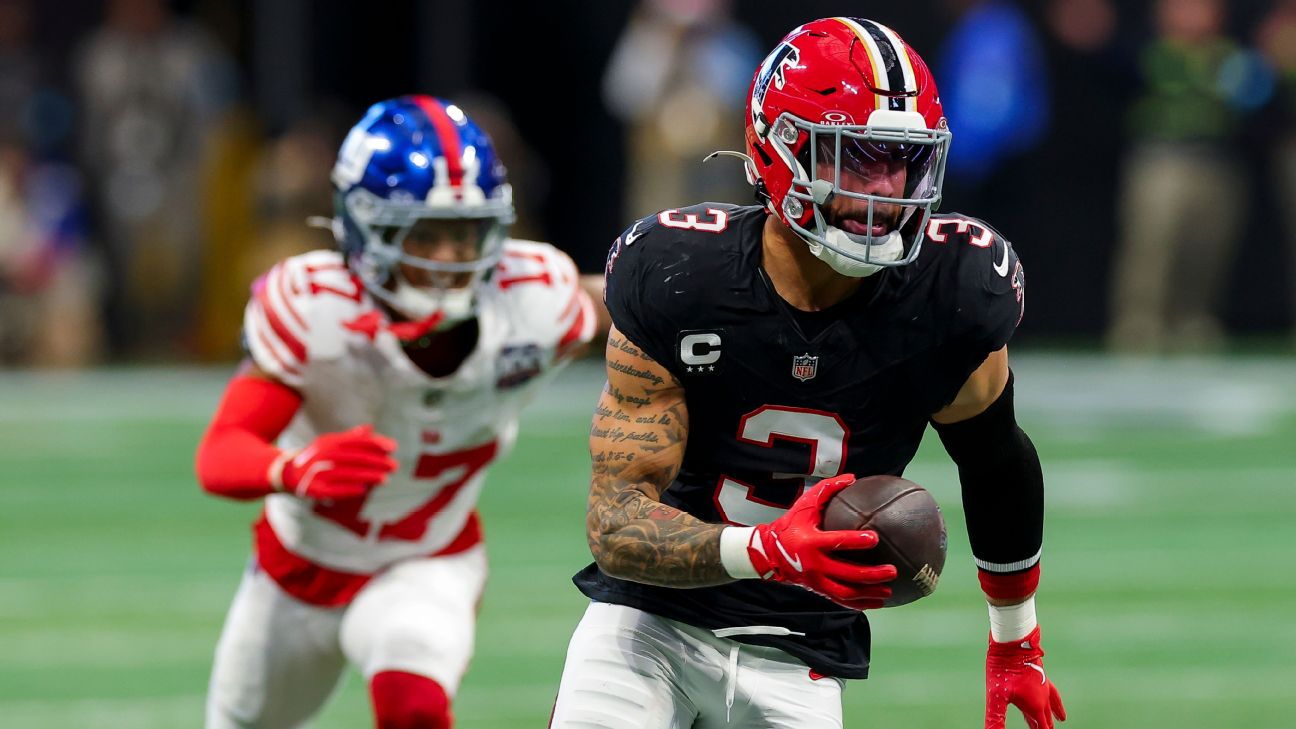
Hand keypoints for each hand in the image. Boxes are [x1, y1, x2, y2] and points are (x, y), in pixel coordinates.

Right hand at [273, 425, 398, 499]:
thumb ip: (350, 437)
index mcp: (330, 442)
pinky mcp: (314, 489)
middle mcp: (324, 455)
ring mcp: (318, 472)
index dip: (376, 443)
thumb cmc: (316, 457)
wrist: (287, 473)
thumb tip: (371, 429)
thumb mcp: (330, 443)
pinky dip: (349, 489)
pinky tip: (363, 490)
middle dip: (377, 462)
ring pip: (348, 474)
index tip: (393, 447)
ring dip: (368, 476)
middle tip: (394, 466)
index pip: (356, 441)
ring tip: (385, 479)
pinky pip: (334, 490)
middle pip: (355, 458)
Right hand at [746, 473, 896, 609]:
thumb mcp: (805, 504)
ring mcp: (816, 581)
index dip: (855, 541)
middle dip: (871, 574)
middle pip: (846, 573)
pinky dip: (860, 603)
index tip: (874, 538)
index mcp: (811, 542)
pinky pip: (842, 601)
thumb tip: (853, 477)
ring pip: (846, 592)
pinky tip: (877, 602)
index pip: (836, 542)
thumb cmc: (791, 524)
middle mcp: (814, 564)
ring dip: (869, 593)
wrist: (769, 552)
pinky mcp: (818, 590)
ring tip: (889, 592)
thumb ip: (827, 490)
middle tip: (892, 571)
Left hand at [985, 626, 1065, 728]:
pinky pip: (1052, 691)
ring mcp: (1043, 687)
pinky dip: (1055, 699)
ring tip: (1059, 720)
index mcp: (1035, 707)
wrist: (1012, 645)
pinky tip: (1050, 696)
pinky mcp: (1041, 676)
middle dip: (1044, 727)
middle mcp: (1043, 698)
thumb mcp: (995, 697)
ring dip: (1051, 715)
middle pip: (1046, 720)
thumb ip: (995, 719)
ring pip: (1051, 706)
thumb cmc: (1003, 671)